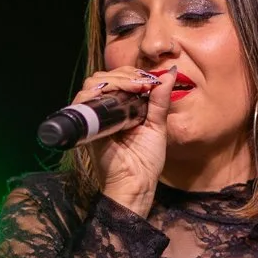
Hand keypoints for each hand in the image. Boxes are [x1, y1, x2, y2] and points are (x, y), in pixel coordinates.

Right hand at [75, 65, 172, 219]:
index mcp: (120, 109)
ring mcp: (94, 117)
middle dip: (125, 73)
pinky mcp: (87, 126)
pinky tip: (122, 94)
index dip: (133, 74)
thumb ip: (161, 99)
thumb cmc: (146, 162)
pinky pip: (85, 100)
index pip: (119, 79)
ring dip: (116, 79)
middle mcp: (105, 111)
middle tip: (144, 82)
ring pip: (94, 83)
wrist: (136, 185)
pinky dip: (102, 91)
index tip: (151, 79)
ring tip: (136, 86)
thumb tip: (171, 72)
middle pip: (105, 77)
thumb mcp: (157, 125)